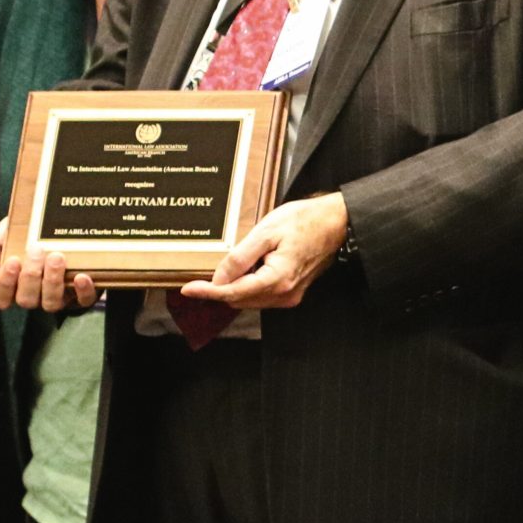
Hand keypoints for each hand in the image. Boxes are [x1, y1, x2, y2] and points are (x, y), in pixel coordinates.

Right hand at [0, 219, 95, 313]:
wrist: (64, 222)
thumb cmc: (29, 232)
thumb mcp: (6, 232)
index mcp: (14, 285)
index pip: (0, 297)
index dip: (4, 283)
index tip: (13, 260)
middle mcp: (35, 295)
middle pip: (26, 300)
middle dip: (30, 276)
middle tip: (37, 250)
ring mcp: (59, 298)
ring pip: (51, 304)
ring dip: (52, 281)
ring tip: (57, 257)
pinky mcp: (82, 296)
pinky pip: (83, 302)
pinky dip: (83, 292)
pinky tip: (81, 276)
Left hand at [179, 193, 348, 310]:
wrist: (335, 223)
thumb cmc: (304, 221)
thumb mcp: (266, 232)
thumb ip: (240, 258)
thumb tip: (218, 279)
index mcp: (276, 279)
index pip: (232, 293)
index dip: (207, 292)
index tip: (187, 289)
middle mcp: (284, 294)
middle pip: (239, 300)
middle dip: (222, 287)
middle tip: (213, 267)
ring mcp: (290, 296)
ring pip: (249, 300)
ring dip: (237, 286)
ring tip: (243, 259)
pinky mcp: (292, 292)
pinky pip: (262, 295)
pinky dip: (250, 285)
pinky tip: (253, 265)